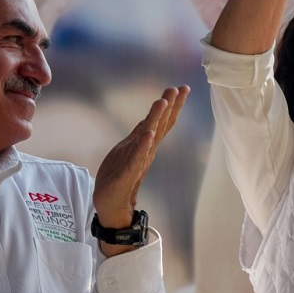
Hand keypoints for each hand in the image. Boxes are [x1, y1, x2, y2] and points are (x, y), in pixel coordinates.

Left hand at [92, 86, 189, 251]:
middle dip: (170, 107)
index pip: (162, 122)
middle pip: (161, 126)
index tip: (181, 88)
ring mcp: (138, 161)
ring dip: (157, 119)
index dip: (172, 105)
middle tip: (180, 89)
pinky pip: (137, 157)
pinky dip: (143, 146)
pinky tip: (149, 134)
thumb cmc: (119, 177)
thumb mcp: (127, 150)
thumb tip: (150, 119)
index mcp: (146, 145)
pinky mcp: (128, 173)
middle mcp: (146, 151)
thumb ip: (140, 136)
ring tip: (163, 102)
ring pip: (150, 137)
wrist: (111, 204)